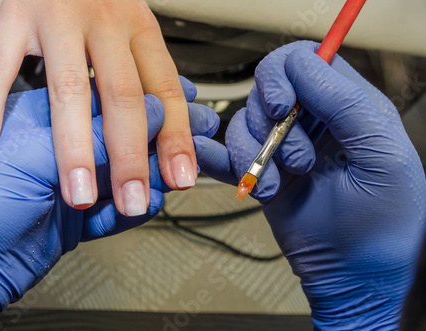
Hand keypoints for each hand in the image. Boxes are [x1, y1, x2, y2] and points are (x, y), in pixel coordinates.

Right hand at [0, 0, 195, 213]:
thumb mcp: (130, 27)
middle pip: (123, 97)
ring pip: (71, 90)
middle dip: (129, 156)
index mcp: (139, 29)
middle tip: (132, 200)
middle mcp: (105, 23)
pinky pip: (0, 64)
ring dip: (75, 149)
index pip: (165, 90)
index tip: (180, 178)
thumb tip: (170, 129)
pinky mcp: (13, 13)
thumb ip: (145, 74)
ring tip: (79, 194)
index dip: (175, 136)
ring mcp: (58, 18)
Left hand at [0, 79, 218, 329]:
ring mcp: (69, 186)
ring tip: (174, 181)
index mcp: (46, 118)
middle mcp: (61, 149)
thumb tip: (147, 115)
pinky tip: (148, 206)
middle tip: (190, 146)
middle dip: (160, 146)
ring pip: (124, 178)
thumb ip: (96, 136)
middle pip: (125, 142)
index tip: (182, 110)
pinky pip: (114, 213)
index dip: (150, 108)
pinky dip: (133, 212)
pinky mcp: (74, 221)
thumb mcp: (33, 157)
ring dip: (150, 179)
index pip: (111, 104)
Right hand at [195, 41, 425, 328]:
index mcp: (348, 106)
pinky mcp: (263, 170)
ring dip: (255, 155)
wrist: (353, 276)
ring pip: (244, 121)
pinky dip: (229, 165)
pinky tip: (252, 183)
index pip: (304, 61)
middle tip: (293, 157)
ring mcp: (283, 146)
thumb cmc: (382, 222)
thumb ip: (347, 104)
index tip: (281, 107)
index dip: (284, 75)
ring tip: (282, 185)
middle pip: (265, 88)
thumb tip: (304, 62)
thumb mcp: (382, 156)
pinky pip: (229, 151)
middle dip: (269, 123)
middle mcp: (312, 120)